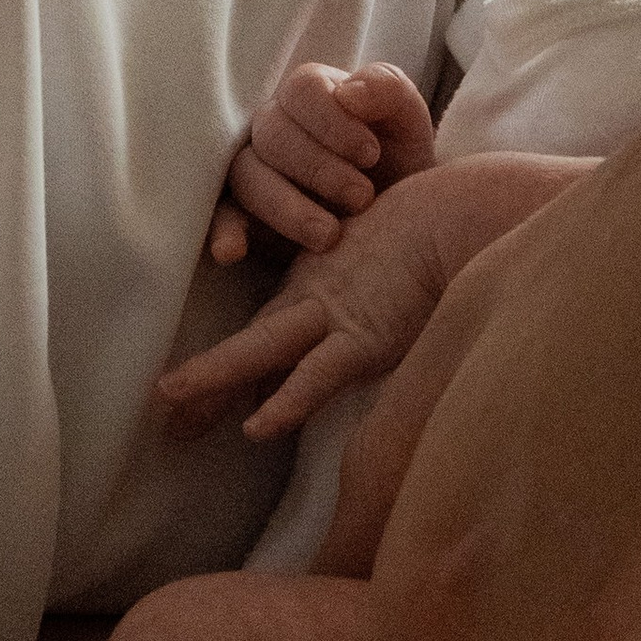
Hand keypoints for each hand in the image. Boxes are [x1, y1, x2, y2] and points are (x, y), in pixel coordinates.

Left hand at [167, 155, 602, 448]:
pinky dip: (289, 400)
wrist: (477, 213)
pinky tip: (257, 428)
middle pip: (249, 344)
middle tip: (162, 408)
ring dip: (216, 375)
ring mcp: (339, 314)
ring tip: (170, 403)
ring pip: (262, 349)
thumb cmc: (453, 239)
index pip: (267, 337)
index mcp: (327, 292)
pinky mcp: (367, 331)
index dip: (229, 370)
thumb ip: (383, 296)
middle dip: (205, 378)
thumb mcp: (407, 276)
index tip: (191, 400)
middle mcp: (320, 301)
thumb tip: (389, 340)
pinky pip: (319, 373)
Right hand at [206, 61, 436, 264]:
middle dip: (319, 169)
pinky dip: (223, 231)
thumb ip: (387, 90)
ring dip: (286, 207)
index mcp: (312, 94)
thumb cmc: (398, 160)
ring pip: (247, 176)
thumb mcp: (407, 122)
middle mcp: (275, 125)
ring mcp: (253, 168)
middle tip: (362, 199)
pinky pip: (220, 215)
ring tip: (330, 236)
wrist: (399, 218)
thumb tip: (347, 92)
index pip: (302, 90)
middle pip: (272, 133)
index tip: (371, 155)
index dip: (332, 121)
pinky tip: (233, 251)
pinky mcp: (243, 212)